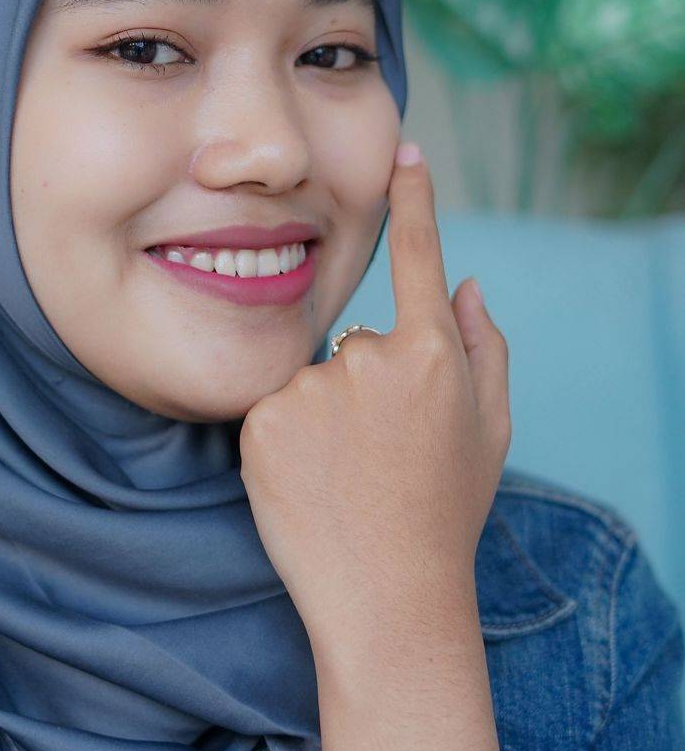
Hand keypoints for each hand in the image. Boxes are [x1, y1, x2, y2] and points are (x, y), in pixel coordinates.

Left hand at [238, 142, 511, 658]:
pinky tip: (308, 485)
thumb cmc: (445, 516)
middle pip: (355, 344)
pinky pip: (271, 409)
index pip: (419, 257)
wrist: (387, 599)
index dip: (413, 200)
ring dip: (320, 415)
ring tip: (343, 479)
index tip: (404, 151)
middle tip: (378, 457)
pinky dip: (284, 439)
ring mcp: (311, 388)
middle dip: (361, 387)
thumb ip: (486, 350)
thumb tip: (469, 285)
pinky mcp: (260, 421)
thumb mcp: (491, 434)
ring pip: (309, 378)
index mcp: (434, 355)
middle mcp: (371, 359)